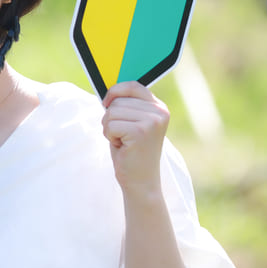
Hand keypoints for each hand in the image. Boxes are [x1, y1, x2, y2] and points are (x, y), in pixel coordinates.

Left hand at [102, 81, 169, 198]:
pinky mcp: (141, 131)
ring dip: (109, 128)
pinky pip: (110, 125)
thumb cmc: (131, 151)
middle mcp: (159, 112)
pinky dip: (109, 136)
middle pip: (118, 100)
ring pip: (112, 112)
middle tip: (122, 136)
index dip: (115, 91)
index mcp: (159, 107)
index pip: (132, 85)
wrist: (141, 182)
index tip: (106, 103)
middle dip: (111, 118)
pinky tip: (122, 147)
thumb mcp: (132, 123)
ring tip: (123, 141)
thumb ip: (127, 105)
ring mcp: (152, 121)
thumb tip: (109, 89)